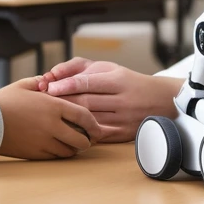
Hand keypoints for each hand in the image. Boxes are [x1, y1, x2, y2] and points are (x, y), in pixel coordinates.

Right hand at [0, 76, 99, 159]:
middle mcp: (52, 125)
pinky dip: (62, 154)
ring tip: (76, 145)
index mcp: (53, 106)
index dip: (94, 124)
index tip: (97, 127)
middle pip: (81, 139)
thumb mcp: (25, 85)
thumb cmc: (5, 101)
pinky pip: (56, 157)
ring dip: (75, 149)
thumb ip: (43, 82)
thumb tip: (53, 81)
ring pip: (69, 150)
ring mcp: (44, 141)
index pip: (84, 116)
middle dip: (88, 140)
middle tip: (90, 139)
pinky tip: (61, 149)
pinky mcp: (35, 153)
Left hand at [39, 58, 182, 142]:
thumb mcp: (107, 67)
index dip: (65, 86)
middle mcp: (122, 100)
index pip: (86, 83)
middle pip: (85, 103)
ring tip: (50, 116)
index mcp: (118, 80)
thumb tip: (54, 73)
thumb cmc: (127, 81)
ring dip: (69, 119)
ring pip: (90, 120)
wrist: (161, 100)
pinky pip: (97, 135)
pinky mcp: (124, 134)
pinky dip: (81, 132)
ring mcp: (124, 119)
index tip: (48, 87)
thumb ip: (79, 67)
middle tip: (43, 102)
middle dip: (62, 102)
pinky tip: (67, 129)